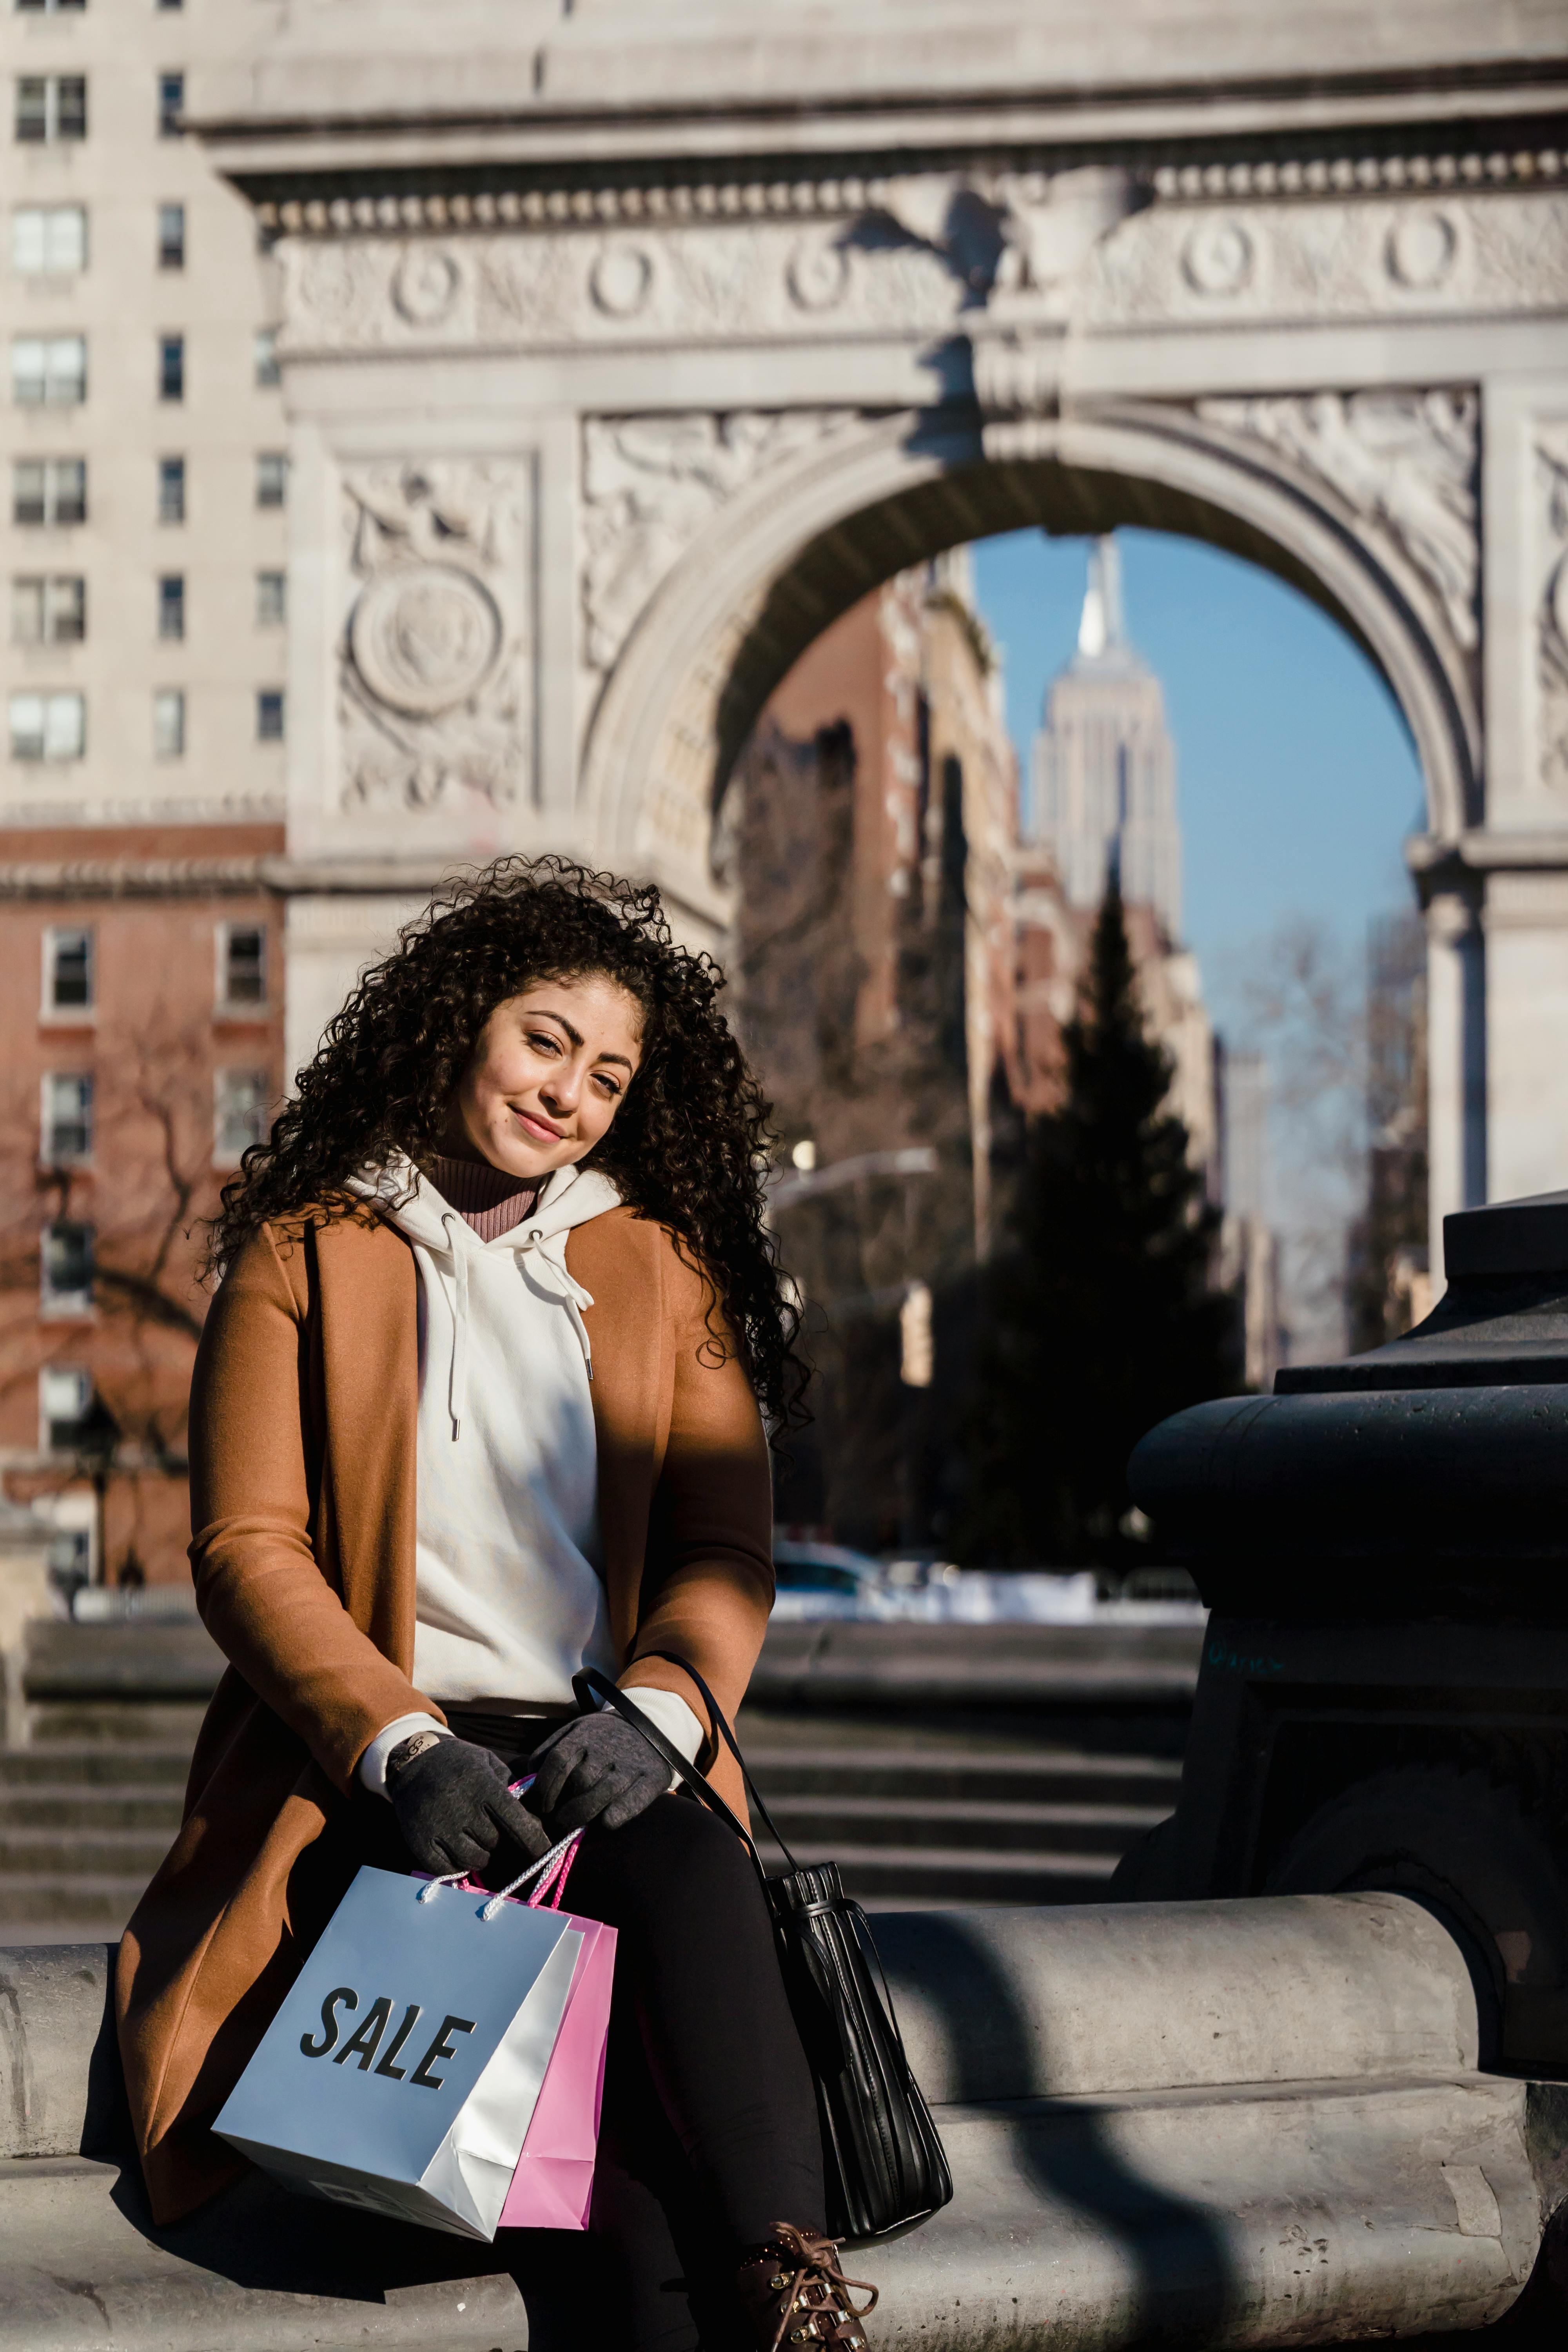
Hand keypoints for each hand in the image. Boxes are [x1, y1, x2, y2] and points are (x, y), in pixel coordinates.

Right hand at [387, 1736, 551, 1877]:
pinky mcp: (420, 1843)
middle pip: (494, 1843)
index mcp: (482, 1786)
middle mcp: (461, 1808)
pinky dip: (456, 1865)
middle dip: (498, 1840)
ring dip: (479, 1855)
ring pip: (474, 1860)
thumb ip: (511, 1788)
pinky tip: (455, 1848)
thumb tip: (534, 1821)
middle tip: (489, 1827)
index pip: (516, 1821)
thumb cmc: (460, 1763)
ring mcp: (438, 1827)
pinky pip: (447, 1870)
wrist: (413, 1761)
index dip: (535, 1841)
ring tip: (473, 1838)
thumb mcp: (488, 1763)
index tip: (545, 1853)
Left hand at [525, 1711, 671, 1836]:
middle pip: (576, 1783)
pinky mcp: (650, 1780)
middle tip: (554, 1823)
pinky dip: (612, 1818)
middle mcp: (605, 1749)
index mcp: (583, 1736)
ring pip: (597, 1797)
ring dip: (579, 1817)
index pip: (556, 1763)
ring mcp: (628, 1765)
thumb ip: (550, 1750)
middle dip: (560, 1809)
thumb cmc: (603, 1735)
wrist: (651, 1723)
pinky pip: (626, 1807)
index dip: (543, 1789)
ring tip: (571, 1827)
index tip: (540, 1807)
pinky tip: (603, 1822)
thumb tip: (527, 1774)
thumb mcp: (575, 1730)